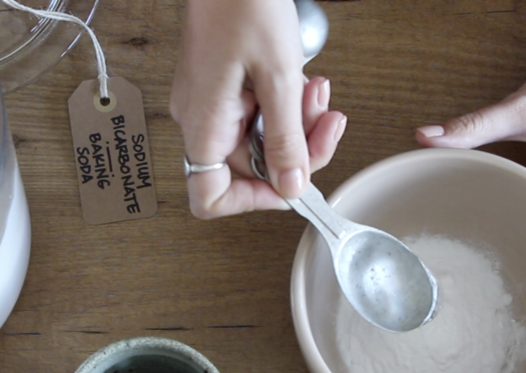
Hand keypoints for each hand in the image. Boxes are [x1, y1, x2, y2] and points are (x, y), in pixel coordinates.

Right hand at [170, 0, 345, 218]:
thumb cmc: (243, 4)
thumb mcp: (278, 78)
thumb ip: (286, 139)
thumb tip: (292, 187)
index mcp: (204, 126)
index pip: (211, 198)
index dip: (253, 201)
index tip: (291, 185)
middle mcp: (200, 121)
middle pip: (250, 168)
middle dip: (296, 149)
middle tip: (325, 124)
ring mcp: (210, 104)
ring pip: (260, 141)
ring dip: (297, 124)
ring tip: (316, 93)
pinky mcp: (223, 89)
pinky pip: (257, 115)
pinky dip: (286, 105)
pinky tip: (302, 82)